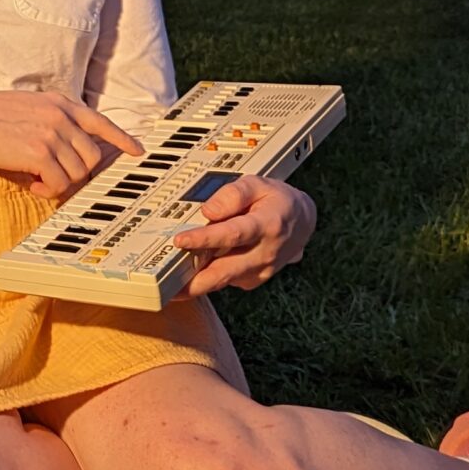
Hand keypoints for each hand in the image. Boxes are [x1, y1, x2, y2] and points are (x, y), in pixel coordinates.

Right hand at [0, 86, 142, 199]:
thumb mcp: (27, 107)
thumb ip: (53, 121)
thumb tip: (69, 152)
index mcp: (59, 102)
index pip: (100, 121)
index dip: (121, 140)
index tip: (136, 152)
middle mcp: (60, 116)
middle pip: (92, 157)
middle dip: (77, 172)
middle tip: (54, 176)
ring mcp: (51, 134)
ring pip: (77, 173)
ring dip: (59, 183)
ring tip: (37, 178)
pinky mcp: (38, 153)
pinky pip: (59, 184)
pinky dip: (47, 190)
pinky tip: (31, 183)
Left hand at [169, 176, 315, 294]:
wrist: (302, 222)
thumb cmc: (277, 201)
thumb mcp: (258, 184)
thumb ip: (233, 194)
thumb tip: (208, 210)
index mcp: (267, 225)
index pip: (232, 234)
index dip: (205, 239)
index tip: (180, 240)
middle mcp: (265, 253)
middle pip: (225, 271)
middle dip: (194, 281)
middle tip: (166, 285)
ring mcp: (260, 271)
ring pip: (222, 280)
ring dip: (195, 284)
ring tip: (168, 284)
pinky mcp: (252, 280)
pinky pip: (225, 281)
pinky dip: (206, 279)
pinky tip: (189, 274)